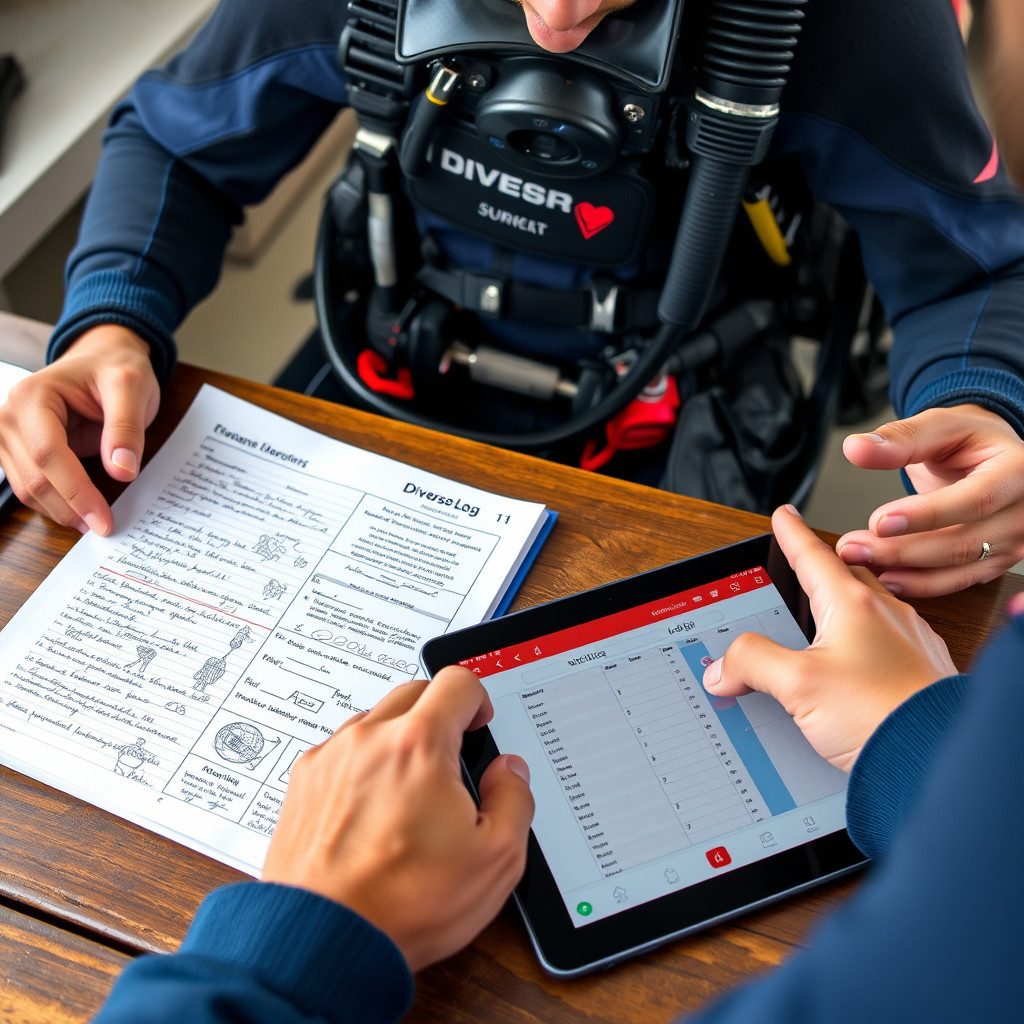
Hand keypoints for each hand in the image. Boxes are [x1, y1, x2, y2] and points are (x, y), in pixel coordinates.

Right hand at [0, 325, 158, 534]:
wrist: (103, 359)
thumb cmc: (115, 369)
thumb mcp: (131, 387)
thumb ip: (126, 427)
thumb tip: (122, 471)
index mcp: (32, 396)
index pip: (49, 454)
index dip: (76, 492)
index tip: (105, 519)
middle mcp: (10, 416)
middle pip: (33, 478)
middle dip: (70, 508)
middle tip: (105, 528)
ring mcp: (9, 435)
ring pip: (27, 489)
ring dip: (61, 511)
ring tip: (95, 523)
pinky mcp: (18, 451)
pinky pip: (31, 486)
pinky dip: (56, 504)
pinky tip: (81, 512)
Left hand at [261, 665, 533, 971]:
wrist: (324, 940)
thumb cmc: (403, 903)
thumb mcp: (495, 859)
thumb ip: (515, 800)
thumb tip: (510, 773)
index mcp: (419, 745)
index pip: (457, 682)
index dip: (479, 699)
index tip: (479, 724)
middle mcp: (369, 739)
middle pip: (414, 693)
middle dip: (439, 716)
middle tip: (450, 762)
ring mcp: (331, 757)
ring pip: (375, 721)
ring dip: (398, 741)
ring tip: (409, 795)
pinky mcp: (304, 782)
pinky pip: (341, 752)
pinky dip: (362, 767)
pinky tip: (372, 812)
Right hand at [703, 505, 956, 771]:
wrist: (937, 760)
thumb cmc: (879, 713)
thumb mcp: (796, 683)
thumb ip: (752, 664)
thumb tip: (724, 666)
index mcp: (853, 605)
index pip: (813, 556)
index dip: (792, 534)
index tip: (782, 516)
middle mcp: (887, 616)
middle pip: (845, 577)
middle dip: (821, 568)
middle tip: (801, 564)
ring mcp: (909, 644)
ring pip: (868, 610)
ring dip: (841, 609)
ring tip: (820, 621)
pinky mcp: (921, 676)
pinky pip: (887, 643)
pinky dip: (863, 644)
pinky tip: (854, 667)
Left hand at [836, 405, 1023, 595]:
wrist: (990, 457)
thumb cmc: (967, 440)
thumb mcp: (938, 426)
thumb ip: (900, 438)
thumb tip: (856, 448)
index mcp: (1016, 471)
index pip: (976, 501)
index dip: (927, 516)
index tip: (880, 522)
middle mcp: (1023, 513)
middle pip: (964, 543)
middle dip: (903, 550)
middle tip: (852, 547)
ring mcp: (1013, 541)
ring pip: (959, 570)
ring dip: (906, 571)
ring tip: (859, 562)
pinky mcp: (996, 562)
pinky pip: (958, 581)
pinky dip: (919, 584)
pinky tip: (885, 578)